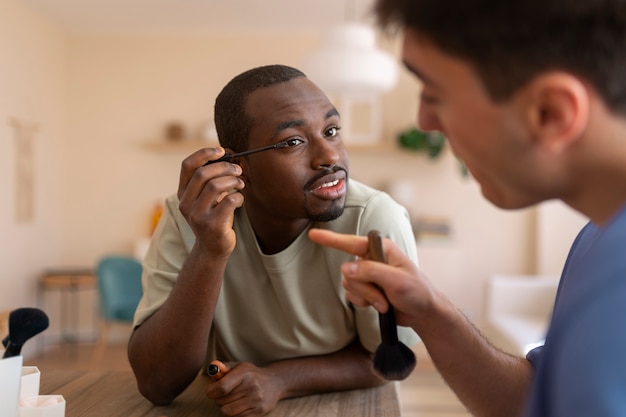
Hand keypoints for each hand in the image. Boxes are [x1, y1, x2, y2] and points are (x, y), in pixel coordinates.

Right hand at [177, 147, 244, 256]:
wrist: (213, 248)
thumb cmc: (214, 217)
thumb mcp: (206, 198)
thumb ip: (210, 181)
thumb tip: (227, 157)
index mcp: (183, 194)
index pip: (187, 166)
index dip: (204, 154)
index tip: (221, 150)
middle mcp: (186, 204)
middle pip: (203, 174)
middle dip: (224, 167)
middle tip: (238, 170)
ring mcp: (197, 216)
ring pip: (215, 186)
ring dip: (233, 181)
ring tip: (241, 184)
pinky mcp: (212, 225)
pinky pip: (229, 202)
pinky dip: (239, 197)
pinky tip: (240, 200)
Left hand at [205, 362, 281, 416]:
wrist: (274, 382)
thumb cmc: (251, 375)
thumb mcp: (238, 366)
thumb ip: (223, 367)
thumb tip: (212, 369)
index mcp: (244, 373)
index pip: (221, 387)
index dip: (211, 391)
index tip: (211, 391)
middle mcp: (252, 386)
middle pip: (222, 401)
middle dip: (219, 399)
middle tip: (225, 395)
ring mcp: (256, 400)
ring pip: (227, 412)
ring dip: (226, 408)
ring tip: (232, 401)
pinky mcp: (259, 412)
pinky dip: (234, 414)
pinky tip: (239, 406)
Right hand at [308, 228, 435, 328]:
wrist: (423, 313)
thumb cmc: (417, 292)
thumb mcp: (396, 280)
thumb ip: (370, 271)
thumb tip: (346, 268)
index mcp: (380, 249)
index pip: (351, 241)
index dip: (331, 239)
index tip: (313, 234)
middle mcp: (371, 259)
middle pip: (349, 270)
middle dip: (365, 288)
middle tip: (383, 297)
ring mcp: (368, 274)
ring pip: (349, 284)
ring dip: (366, 297)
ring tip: (385, 302)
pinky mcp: (366, 289)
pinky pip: (351, 295)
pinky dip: (364, 303)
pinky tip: (379, 306)